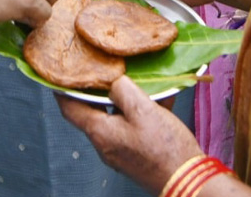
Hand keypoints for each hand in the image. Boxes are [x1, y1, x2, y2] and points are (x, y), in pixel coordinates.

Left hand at [57, 76, 200, 193]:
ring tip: (141, 82)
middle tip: (106, 69)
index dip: (63, 88)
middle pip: (93, 111)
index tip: (63, 72)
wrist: (186, 180)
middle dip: (100, 90)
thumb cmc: (163, 146)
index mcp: (100, 132)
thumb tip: (114, 83)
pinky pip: (131, 128)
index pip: (70, 108)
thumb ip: (122, 90)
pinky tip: (160, 101)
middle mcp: (104, 144)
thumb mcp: (142, 109)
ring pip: (115, 118)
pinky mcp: (135, 155)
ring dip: (126, 100)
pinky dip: (140, 113)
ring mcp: (120, 152)